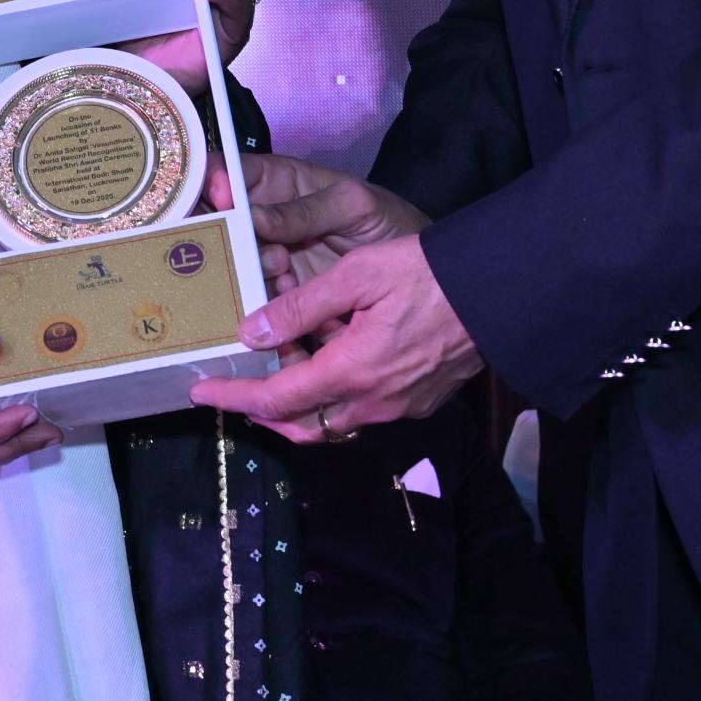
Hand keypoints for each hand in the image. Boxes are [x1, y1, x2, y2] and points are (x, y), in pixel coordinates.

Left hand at [187, 235, 481, 441]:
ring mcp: (400, 407)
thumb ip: (300, 306)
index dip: (234, 397)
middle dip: (263, 414)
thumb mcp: (357, 275)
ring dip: (300, 408)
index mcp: (352, 373)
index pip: (276, 400)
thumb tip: (251, 332)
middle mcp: (374, 403)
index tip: (201, 391)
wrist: (500, 291)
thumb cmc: (427, 273)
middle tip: (234, 390)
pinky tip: (327, 365)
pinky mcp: (421, 402)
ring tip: (275, 375)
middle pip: (303, 426)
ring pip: (334, 423)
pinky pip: (363, 412)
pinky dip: (334, 399)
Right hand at [204, 151, 428, 292]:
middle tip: (244, 244)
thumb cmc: (385, 221)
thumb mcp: (352, 206)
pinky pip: (254, 296)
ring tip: (281, 267)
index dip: (211, 178)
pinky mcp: (277, 293)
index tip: (218, 195)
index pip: (229, 171)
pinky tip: (286, 292)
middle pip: (217, 221)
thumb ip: (305, 210)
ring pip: (231, 261)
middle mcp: (262, 218)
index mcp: (276, 182)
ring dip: (246, 267)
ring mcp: (266, 256)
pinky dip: (261, 300)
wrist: (415, 275)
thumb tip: (251, 215)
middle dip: (222, 234)